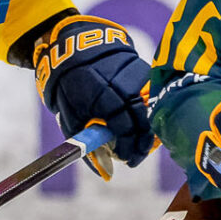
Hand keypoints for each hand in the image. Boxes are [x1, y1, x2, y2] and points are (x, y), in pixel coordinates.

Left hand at [33, 14, 154, 177]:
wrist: (75, 44)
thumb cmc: (69, 85)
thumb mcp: (70, 117)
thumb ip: (88, 145)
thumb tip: (107, 175)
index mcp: (101, 93)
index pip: (125, 126)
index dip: (129, 147)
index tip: (127, 160)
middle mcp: (122, 81)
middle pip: (143, 118)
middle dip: (142, 142)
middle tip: (135, 157)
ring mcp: (135, 71)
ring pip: (151, 107)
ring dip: (147, 127)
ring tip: (139, 142)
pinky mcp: (142, 66)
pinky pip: (151, 94)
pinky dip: (148, 111)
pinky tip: (141, 122)